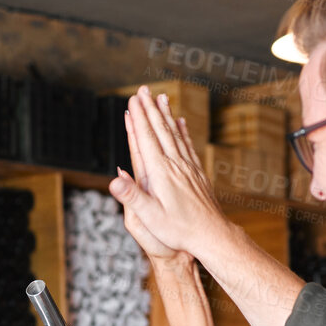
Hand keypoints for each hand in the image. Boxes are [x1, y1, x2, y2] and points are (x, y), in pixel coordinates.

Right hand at [108, 86, 226, 261]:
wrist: (211, 235)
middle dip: (150, 109)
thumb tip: (114, 179)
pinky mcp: (197, 173)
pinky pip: (187, 146)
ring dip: (166, 115)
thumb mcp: (150, 217)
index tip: (133, 99)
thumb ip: (132, 196)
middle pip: (160, 130)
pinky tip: (181, 123)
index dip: (139, 117)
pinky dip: (182, 131)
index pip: (147, 138)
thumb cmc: (178, 230)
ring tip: (161, 98)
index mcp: (161, 172)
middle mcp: (175, 165)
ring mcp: (188, 168)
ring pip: (175, 134)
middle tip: (143, 90)